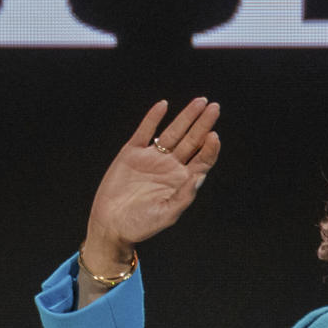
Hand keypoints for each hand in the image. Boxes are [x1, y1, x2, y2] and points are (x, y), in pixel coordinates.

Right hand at [83, 97, 220, 273]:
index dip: (210, 148)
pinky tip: (164, 105)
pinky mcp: (132, 152)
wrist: (112, 224)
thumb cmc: (142, 224)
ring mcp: (152, 158)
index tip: (214, 136)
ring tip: (200, 102)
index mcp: (182, 182)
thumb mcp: (167, 214)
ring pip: (173, 132)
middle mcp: (171, 167)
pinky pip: (145, 131)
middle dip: (203, 124)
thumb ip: (183, 196)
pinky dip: (153, 118)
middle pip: (192, 141)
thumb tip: (198, 177)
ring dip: (186, 117)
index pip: (202, 160)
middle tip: (215, 107)